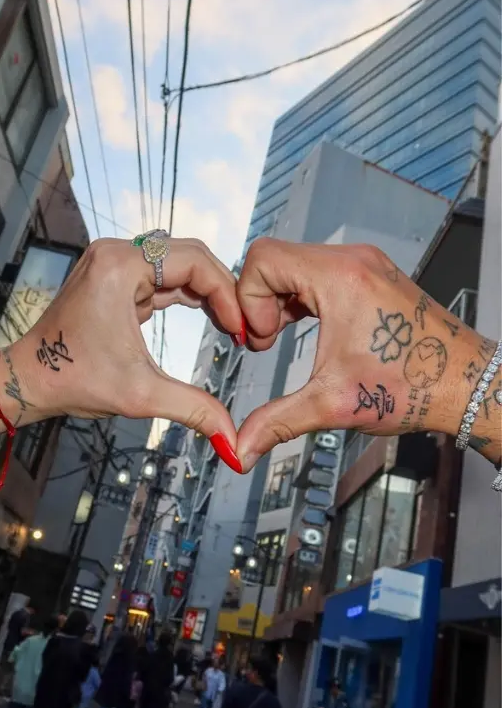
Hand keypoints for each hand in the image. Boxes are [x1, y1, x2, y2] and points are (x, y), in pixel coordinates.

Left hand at [9, 237, 245, 468]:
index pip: (194, 260)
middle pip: (188, 256)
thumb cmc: (73, 380)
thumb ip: (194, 410)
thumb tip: (234, 443)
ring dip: (203, 293)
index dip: (227, 293)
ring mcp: (109, 262)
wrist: (29, 380)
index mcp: (118, 267)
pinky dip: (181, 296)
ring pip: (175, 265)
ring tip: (229, 325)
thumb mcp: (140, 395)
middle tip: (244, 325)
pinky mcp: (109, 276)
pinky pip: (158, 276)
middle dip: (220, 290)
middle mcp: (113, 253)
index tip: (242, 329)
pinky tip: (207, 317)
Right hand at [234, 238, 500, 468]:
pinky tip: (301, 328)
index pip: (262, 260)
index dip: (247, 300)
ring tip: (280, 337)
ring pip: (291, 263)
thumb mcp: (332, 405)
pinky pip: (313, 271)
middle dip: (258, 301)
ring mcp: (362, 265)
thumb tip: (240, 449)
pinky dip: (297, 297)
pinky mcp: (368, 275)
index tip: (260, 338)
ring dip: (276, 300)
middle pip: (272, 258)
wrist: (467, 384)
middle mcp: (352, 261)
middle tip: (267, 341)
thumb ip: (275, 423)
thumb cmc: (417, 386)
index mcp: (341, 278)